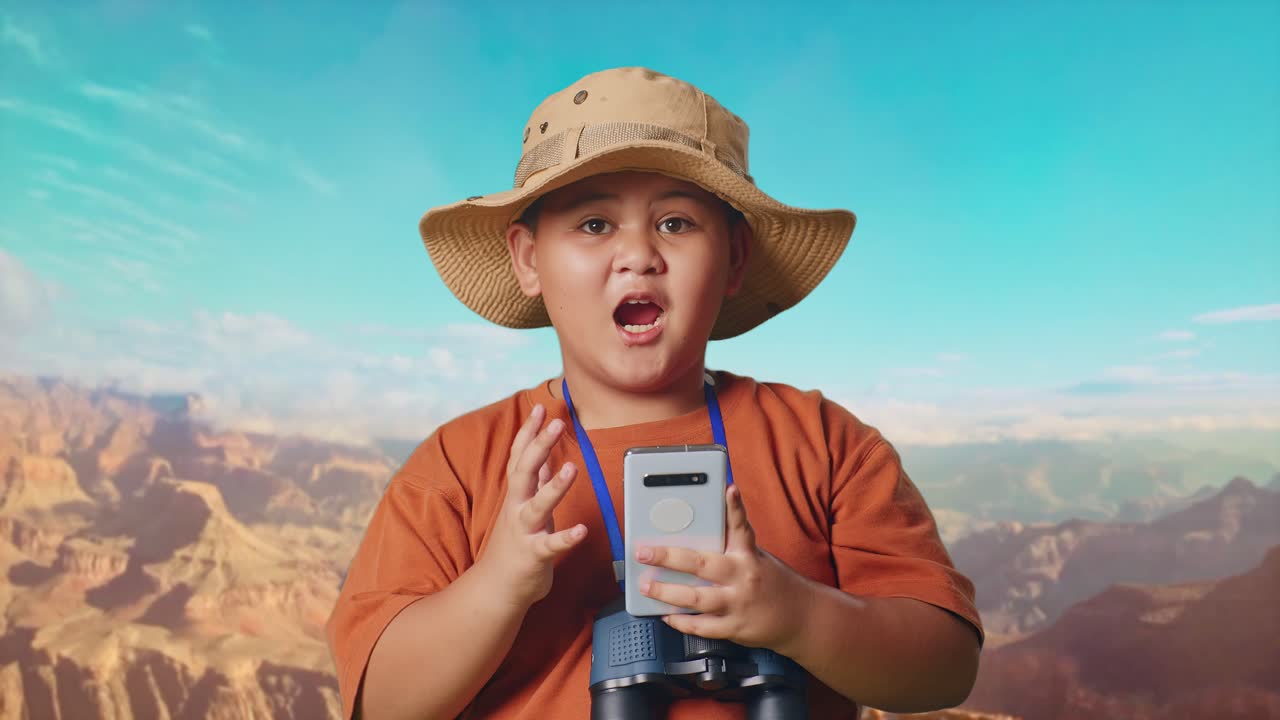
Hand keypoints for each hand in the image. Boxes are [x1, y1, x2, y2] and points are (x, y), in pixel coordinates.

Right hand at [475, 403, 586, 608]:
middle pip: (525, 472)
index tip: (539, 408)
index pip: (520, 457)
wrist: (496, 588)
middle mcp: (516, 509)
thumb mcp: (523, 508)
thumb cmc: (514, 545)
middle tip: (556, 422)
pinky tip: (581, 530)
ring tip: (571, 467)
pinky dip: (566, 538)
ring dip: (554, 487)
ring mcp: (524, 532)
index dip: (528, 433)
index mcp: (516, 496)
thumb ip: (534, 483)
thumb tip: (545, 457)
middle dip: (539, 446)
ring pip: (538, 506)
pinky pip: (551, 546)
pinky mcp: (534, 556)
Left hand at [635, 484, 813, 650]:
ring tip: (647, 587)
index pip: (741, 526)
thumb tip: (691, 537)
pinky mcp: (735, 627)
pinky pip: (701, 626)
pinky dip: (680, 621)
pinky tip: (667, 615)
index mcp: (749, 554)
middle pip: (701, 564)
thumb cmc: (771, 582)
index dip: (734, 507)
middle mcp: (743, 576)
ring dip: (666, 593)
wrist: (802, 617)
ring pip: (696, 598)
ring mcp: (738, 603)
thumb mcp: (756, 557)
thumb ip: (729, 547)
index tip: (728, 488)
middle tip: (644, 553)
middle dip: (667, 557)